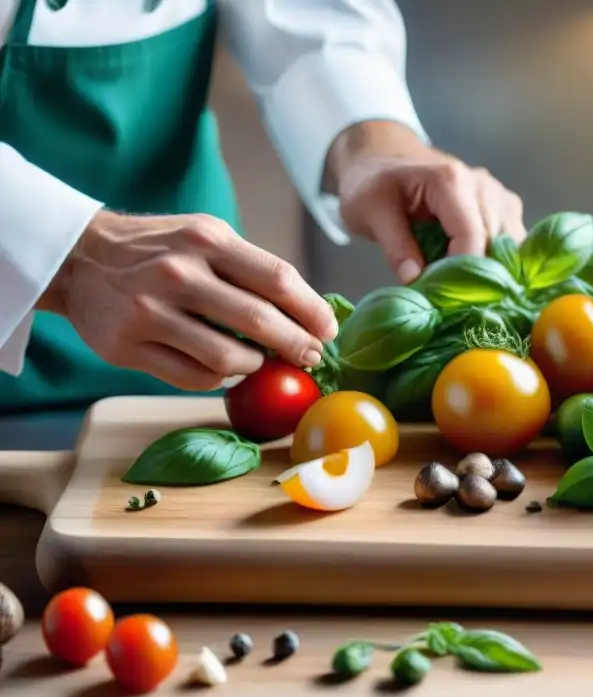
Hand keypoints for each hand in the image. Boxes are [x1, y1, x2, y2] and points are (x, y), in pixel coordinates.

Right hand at [37, 211, 337, 390]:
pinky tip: (222, 369)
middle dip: (296, 345)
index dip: (312, 310)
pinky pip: (194, 377)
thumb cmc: (159, 250)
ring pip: (228, 359)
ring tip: (259, 361)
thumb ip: (251, 269)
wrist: (78, 257)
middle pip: (260, 321)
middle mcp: (179, 273)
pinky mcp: (127, 347)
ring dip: (254, 366)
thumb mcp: (205, 237)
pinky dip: (218, 379)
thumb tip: (310, 312)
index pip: (277, 278)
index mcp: (206, 240)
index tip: (329, 330)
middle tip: (310, 357)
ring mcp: (150, 312)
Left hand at [330, 120, 525, 283]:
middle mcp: (484, 186)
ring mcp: (499, 196)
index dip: (462, 274)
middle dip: (475, 277)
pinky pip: (512, 243)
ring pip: (510, 247)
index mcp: (452, 181)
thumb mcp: (370, 211)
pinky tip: (473, 274)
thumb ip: (395, 246)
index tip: (444, 299)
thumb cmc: (374, 183)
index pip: (472, 237)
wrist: (383, 158)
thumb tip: (416, 280)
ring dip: (490, 271)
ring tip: (460, 287)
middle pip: (495, 245)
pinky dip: (497, 262)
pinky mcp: (505, 208)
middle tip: (448, 300)